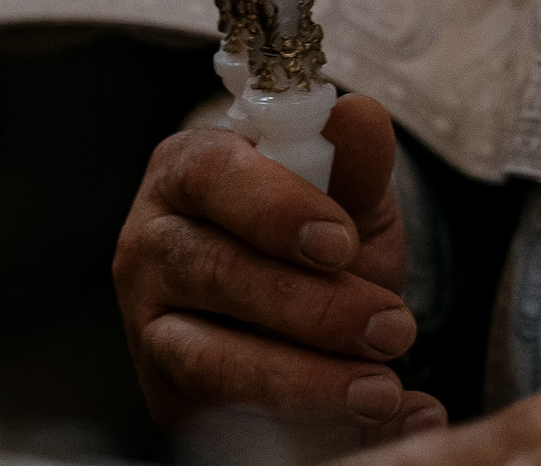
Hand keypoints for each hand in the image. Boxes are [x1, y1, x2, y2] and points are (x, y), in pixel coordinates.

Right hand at [113, 93, 445, 443]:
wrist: (305, 305)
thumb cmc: (315, 231)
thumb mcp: (346, 191)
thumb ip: (355, 157)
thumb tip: (360, 115)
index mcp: (187, 169)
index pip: (213, 175)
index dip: (276, 209)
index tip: (340, 243)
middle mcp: (151, 243)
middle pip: (215, 273)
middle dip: (311, 307)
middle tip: (391, 327)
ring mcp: (150, 322)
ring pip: (211, 358)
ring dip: (305, 380)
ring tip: (383, 390)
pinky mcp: (166, 392)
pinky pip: (228, 416)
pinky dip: (311, 424)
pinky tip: (383, 419)